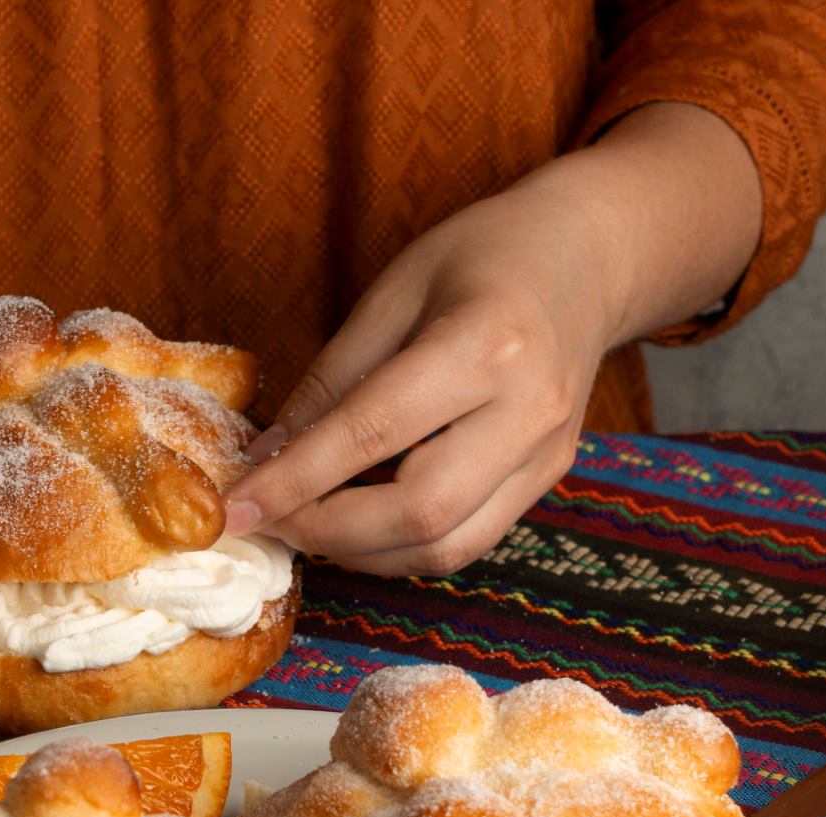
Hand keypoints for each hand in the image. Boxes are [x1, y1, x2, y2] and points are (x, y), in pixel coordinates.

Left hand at [224, 103, 758, 575]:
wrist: (589, 254)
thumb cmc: (482, 255)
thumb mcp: (391, 291)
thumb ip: (330, 381)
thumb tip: (266, 461)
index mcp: (486, 344)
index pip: (371, 435)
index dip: (294, 482)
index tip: (235, 508)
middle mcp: (528, 409)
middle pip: (418, 511)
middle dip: (326, 531)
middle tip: (269, 520)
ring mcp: (547, 452)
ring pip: (445, 545)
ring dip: (361, 552)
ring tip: (306, 525)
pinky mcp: (547, 477)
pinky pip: (467, 540)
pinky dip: (401, 547)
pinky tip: (357, 523)